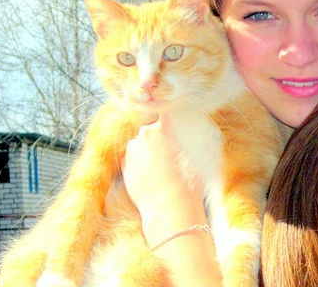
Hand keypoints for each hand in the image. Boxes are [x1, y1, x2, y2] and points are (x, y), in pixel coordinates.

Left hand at [122, 117, 221, 285]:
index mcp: (164, 128)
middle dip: (157, 136)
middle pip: (150, 128)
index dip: (164, 110)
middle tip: (168, 151)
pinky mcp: (124, 165)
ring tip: (159, 167)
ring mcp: (132, 150)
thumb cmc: (187, 182)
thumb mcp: (193, 155)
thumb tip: (183, 133)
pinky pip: (132, 157)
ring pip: (139, 143)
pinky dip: (138, 162)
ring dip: (146, 149)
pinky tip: (150, 174)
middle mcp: (145, 135)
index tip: (166, 111)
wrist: (168, 207)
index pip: (162, 111)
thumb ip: (183, 139)